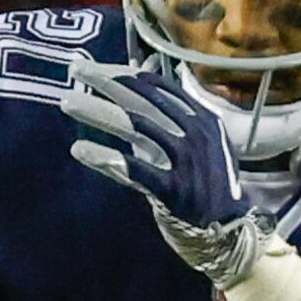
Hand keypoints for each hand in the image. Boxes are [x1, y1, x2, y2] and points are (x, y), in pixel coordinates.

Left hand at [61, 58, 283, 289]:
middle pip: (143, 100)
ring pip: (134, 126)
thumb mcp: (205, 144)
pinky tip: (79, 149)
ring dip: (97, 111)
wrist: (233, 232)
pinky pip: (133, 170)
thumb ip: (178, 118)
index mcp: (203, 119)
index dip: (125, 75)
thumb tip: (148, 81)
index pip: (159, 88)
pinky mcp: (173, 190)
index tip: (98, 68)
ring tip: (67, 101)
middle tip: (76, 68)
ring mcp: (185, 161)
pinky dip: (105, 158)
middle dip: (106, 82)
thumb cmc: (212, 186)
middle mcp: (195, 134)